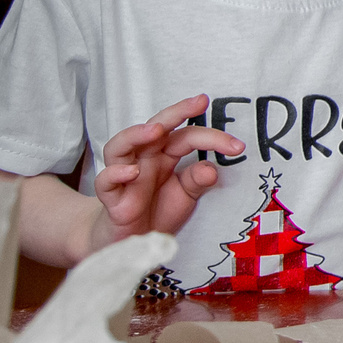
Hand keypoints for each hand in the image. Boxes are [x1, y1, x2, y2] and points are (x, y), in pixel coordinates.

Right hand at [91, 94, 244, 250]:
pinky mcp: (111, 198)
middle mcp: (144, 159)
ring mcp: (125, 176)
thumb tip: (212, 170)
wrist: (132, 241)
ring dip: (136, 134)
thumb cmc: (158, 210)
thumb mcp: (186, 195)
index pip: (188, 136)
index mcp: (165, 155)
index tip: (238, 147)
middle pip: (154, 127)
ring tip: (156, 130)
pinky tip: (132, 172)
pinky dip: (115, 174)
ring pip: (120, 146)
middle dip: (176, 112)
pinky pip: (104, 181)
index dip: (213, 138)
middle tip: (199, 102)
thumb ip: (197, 181)